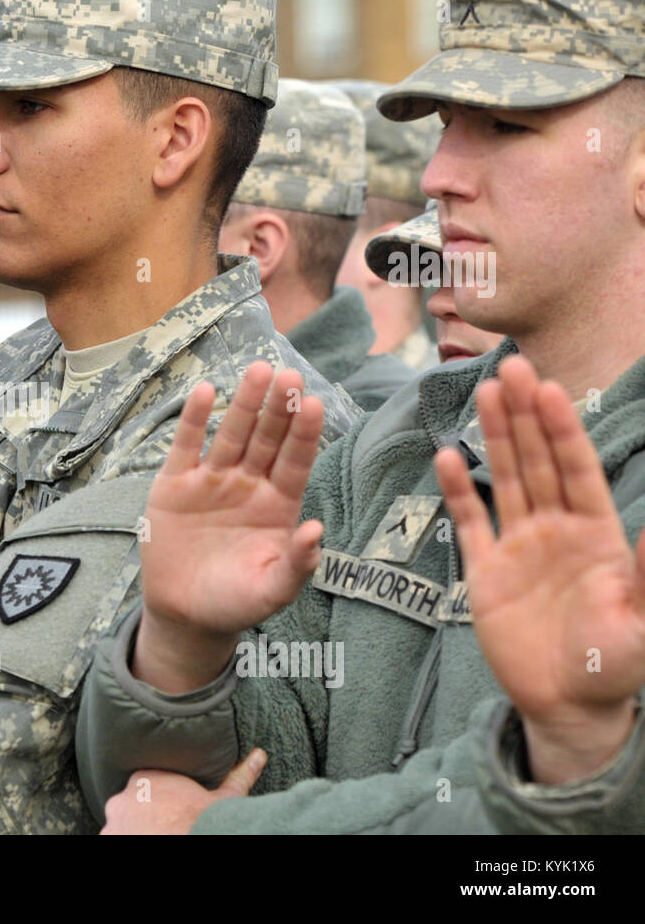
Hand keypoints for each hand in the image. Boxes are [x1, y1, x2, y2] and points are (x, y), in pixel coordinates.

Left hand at [101, 750, 267, 834]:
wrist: (195, 838)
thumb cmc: (206, 822)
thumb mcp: (224, 798)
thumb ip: (237, 775)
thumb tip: (259, 755)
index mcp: (145, 778)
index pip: (145, 785)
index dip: (159, 800)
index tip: (170, 811)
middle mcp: (122, 797)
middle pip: (130, 806)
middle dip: (143, 817)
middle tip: (164, 828)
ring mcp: (113, 822)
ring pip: (120, 826)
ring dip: (133, 831)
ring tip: (156, 834)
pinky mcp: (110, 838)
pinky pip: (115, 836)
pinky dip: (126, 837)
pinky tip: (145, 838)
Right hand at [134, 363, 325, 691]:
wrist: (184, 614)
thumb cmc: (235, 603)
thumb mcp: (271, 592)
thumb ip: (296, 565)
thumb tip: (315, 530)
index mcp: (279, 505)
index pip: (296, 461)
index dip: (305, 434)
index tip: (316, 404)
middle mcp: (249, 485)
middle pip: (267, 438)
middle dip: (280, 407)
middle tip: (290, 376)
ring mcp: (212, 481)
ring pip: (231, 434)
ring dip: (244, 403)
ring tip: (257, 371)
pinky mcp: (175, 484)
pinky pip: (187, 446)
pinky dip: (194, 420)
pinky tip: (206, 392)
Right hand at [436, 355, 644, 783]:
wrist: (568, 705)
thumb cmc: (616, 665)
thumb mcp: (643, 622)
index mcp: (598, 533)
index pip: (577, 469)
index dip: (563, 429)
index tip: (550, 389)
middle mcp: (557, 529)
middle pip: (537, 461)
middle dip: (526, 415)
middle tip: (510, 368)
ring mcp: (519, 546)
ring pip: (504, 479)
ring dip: (495, 437)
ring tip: (484, 394)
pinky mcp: (485, 572)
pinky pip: (469, 523)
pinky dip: (457, 491)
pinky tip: (447, 457)